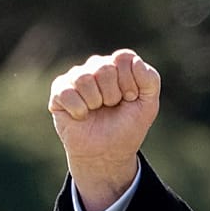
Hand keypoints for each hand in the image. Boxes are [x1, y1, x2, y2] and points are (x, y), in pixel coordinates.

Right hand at [48, 49, 160, 210]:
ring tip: (97, 111)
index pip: (123, 58)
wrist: (108, 152)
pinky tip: (82, 116)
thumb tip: (135, 61)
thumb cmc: (128, 126)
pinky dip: (79, 110)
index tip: (130, 98)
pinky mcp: (59, 93)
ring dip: (96, 102)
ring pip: (85, 79)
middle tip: (112, 106)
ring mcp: (76, 78)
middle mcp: (96, 67)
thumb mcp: (149, 105)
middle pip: (104, 67)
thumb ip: (150, 80)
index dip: (130, 82)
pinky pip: (67, 93)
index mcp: (118, 66)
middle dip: (113, 94)